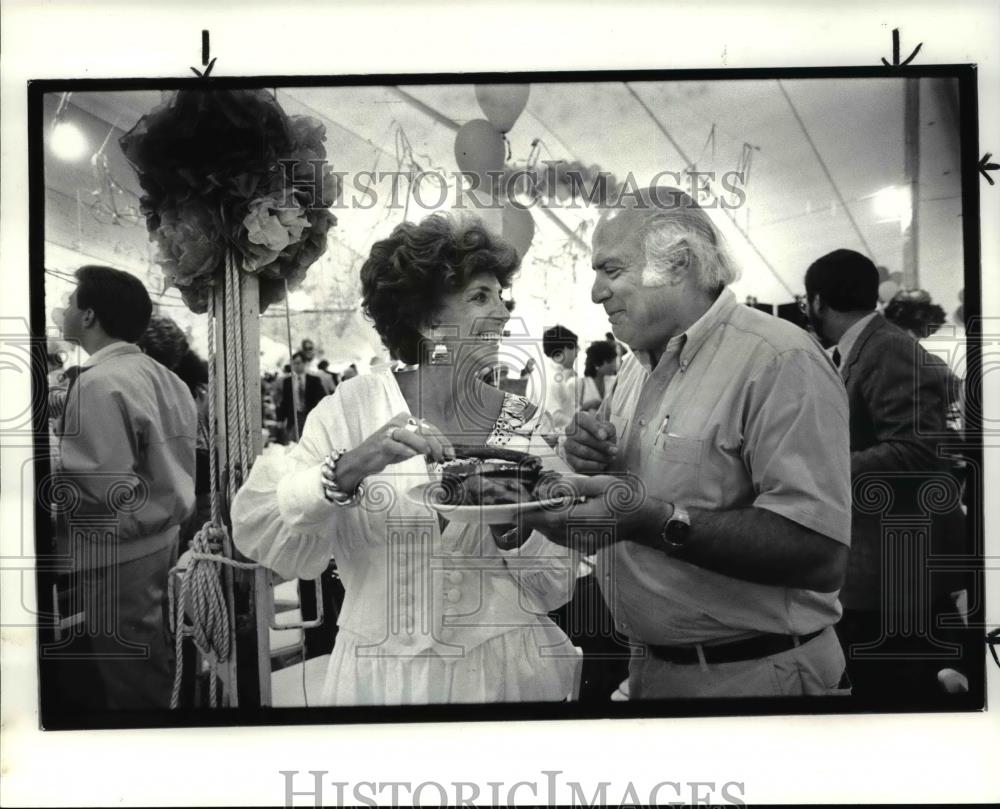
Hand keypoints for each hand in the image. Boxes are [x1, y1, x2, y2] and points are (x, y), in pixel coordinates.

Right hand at [341, 413, 455, 486]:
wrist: (364, 459)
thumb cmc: (388, 451)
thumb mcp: (410, 447)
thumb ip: (424, 445)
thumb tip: (442, 451)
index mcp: (408, 420)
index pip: (430, 428)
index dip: (443, 441)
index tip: (451, 454)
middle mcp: (400, 422)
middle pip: (424, 430)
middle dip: (437, 445)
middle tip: (443, 458)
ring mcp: (390, 431)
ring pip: (411, 434)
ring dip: (423, 445)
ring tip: (429, 455)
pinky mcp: (382, 442)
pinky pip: (395, 444)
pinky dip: (405, 449)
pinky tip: (413, 455)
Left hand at [519, 473, 647, 552]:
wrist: (641, 519)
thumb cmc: (624, 498)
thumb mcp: (602, 483)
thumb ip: (576, 486)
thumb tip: (554, 488)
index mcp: (590, 518)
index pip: (553, 519)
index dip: (532, 516)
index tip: (516, 512)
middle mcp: (586, 535)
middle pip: (550, 529)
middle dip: (534, 518)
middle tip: (522, 506)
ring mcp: (585, 543)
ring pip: (554, 536)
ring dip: (542, 524)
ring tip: (535, 510)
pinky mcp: (585, 546)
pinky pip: (563, 539)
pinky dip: (553, 529)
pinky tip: (553, 518)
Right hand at [563, 411, 617, 473]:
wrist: (597, 447)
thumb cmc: (602, 435)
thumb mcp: (608, 428)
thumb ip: (607, 428)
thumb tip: (604, 434)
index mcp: (579, 418)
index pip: (583, 420)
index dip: (594, 428)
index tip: (604, 437)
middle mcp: (570, 430)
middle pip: (584, 437)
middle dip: (602, 445)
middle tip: (614, 450)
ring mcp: (568, 444)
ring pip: (583, 451)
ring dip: (599, 456)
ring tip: (610, 458)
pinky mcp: (569, 458)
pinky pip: (579, 464)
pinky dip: (593, 465)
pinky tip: (602, 464)